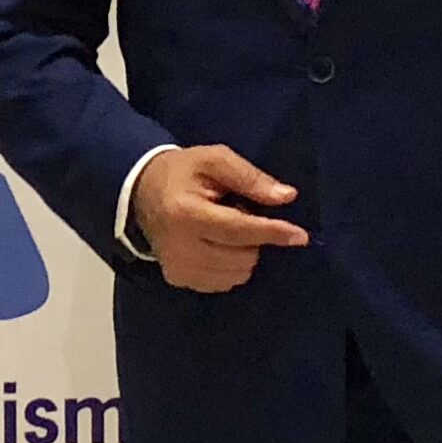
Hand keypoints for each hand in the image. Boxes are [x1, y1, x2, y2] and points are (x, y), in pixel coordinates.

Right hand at [130, 146, 309, 292]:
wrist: (141, 192)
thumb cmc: (183, 172)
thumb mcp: (215, 159)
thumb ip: (250, 177)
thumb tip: (286, 197)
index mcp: (186, 213)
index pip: (239, 230)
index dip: (272, 232)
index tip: (300, 236)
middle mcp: (180, 247)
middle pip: (242, 256)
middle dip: (254, 238)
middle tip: (239, 215)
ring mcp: (178, 268)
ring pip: (236, 274)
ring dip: (244, 254)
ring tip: (226, 231)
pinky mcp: (178, 279)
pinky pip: (223, 283)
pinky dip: (231, 267)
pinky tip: (217, 246)